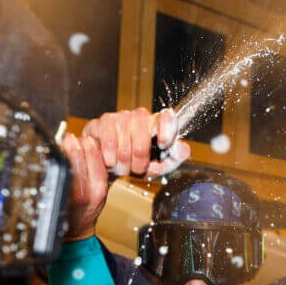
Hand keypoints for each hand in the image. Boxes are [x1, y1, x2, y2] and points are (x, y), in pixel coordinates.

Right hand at [61, 108, 191, 240]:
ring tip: (122, 165)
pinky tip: (110, 159)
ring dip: (123, 164)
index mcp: (157, 124)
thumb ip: (175, 156)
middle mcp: (140, 117)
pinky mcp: (103, 122)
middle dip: (138, 164)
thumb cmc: (136, 161)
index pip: (167, 119)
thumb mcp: (160, 164)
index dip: (166, 130)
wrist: (110, 164)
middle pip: (142, 145)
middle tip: (135, 168)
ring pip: (123, 148)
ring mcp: (121, 117)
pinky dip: (110, 159)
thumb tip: (182, 148)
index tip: (163, 143)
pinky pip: (108, 144)